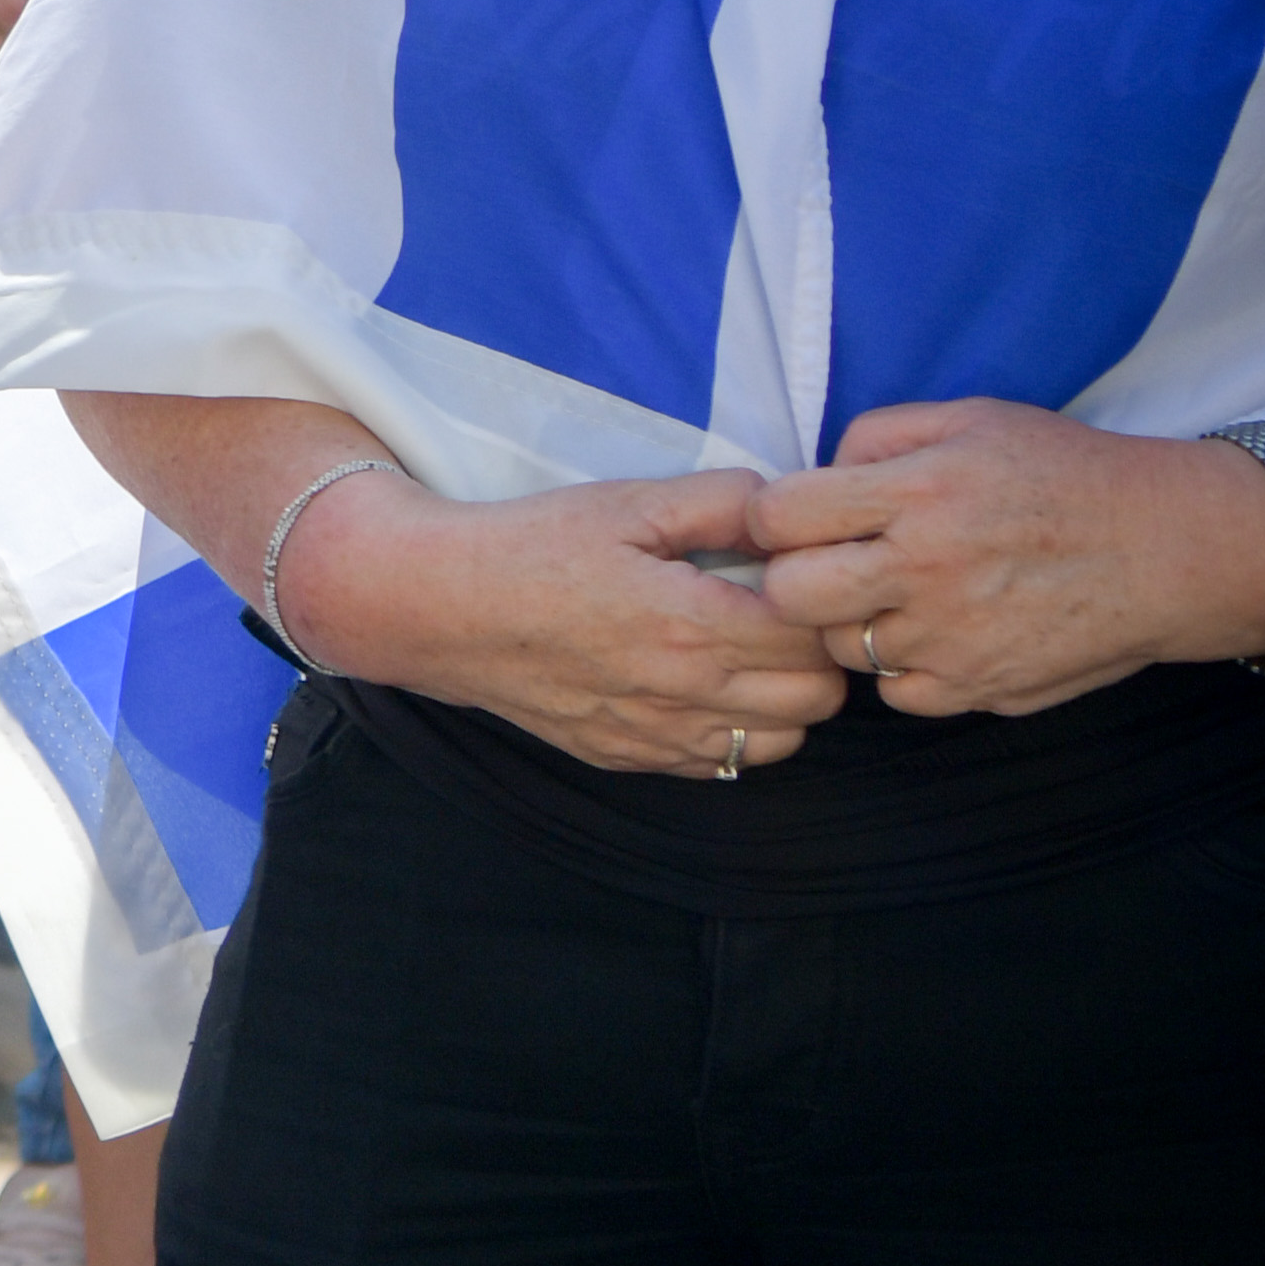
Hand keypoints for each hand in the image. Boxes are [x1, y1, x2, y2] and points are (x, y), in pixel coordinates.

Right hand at [277, 463, 853, 780]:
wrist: (436, 606)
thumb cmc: (530, 546)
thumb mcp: (628, 502)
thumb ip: (724, 501)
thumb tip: (790, 511)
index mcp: (692, 623)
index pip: (818, 636)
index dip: (828, 604)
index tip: (807, 579)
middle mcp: (682, 692)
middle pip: (817, 699)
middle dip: (819, 656)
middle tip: (789, 615)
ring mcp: (653, 733)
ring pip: (780, 743)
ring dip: (785, 702)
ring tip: (753, 656)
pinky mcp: (625, 755)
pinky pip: (719, 764)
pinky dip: (733, 732)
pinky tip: (704, 687)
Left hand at [752, 401, 1264, 718]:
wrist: (1172, 547)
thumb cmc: (1067, 474)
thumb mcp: (975, 420)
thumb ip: (881, 435)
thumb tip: (813, 473)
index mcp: (920, 491)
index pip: (780, 516)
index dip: (773, 518)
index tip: (796, 520)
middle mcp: (928, 568)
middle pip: (790, 595)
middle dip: (796, 579)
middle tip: (833, 567)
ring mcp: (951, 637)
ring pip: (840, 647)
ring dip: (856, 624)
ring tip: (904, 596)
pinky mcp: (976, 688)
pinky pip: (893, 693)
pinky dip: (904, 669)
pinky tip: (941, 634)